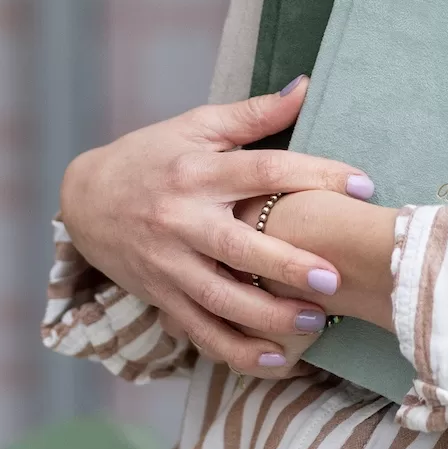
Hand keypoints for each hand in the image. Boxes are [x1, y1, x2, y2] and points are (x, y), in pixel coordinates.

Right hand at [59, 78, 376, 377]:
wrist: (85, 200)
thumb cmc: (153, 156)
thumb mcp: (197, 125)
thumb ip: (254, 114)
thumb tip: (306, 86)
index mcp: (197, 171)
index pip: (263, 171)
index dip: (314, 176)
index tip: (362, 185)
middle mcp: (182, 220)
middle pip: (239, 247)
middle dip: (286, 265)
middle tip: (333, 276)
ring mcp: (169, 265)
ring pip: (221, 300)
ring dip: (269, 317)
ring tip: (316, 322)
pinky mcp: (161, 298)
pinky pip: (201, 333)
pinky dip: (237, 353)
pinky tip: (277, 361)